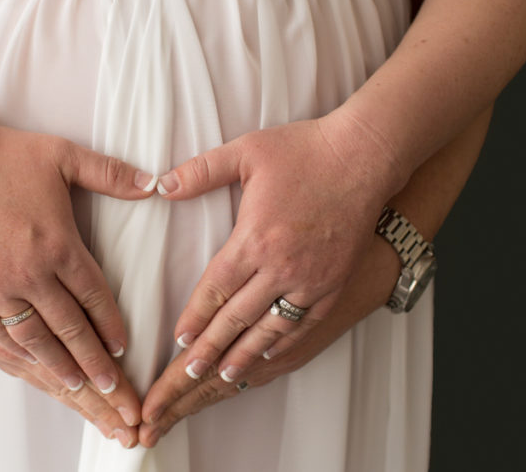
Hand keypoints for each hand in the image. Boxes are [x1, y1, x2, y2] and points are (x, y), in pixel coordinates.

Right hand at [0, 90, 143, 446]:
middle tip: (114, 388)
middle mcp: (30, 272)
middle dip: (96, 361)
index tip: (124, 346)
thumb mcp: (64, 155)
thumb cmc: (4, 153)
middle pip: (71, 328)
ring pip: (36, 339)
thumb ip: (112, 173)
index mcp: (60, 244)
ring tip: (78, 386)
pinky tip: (31, 365)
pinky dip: (18, 353)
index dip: (112, 325)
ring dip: (61, 366)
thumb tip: (156, 182)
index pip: (95, 297)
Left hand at [144, 109, 406, 411]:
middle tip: (188, 373)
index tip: (179, 340)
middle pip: (238, 318)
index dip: (195, 317)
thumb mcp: (246, 151)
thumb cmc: (304, 150)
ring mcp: (311, 280)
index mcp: (255, 238)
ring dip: (245, 355)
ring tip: (224, 375)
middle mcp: (282, 266)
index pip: (216, 288)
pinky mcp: (334, 284)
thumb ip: (201, 171)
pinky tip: (269, 356)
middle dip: (210, 349)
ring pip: (271, 330)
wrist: (364, 155)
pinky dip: (284, 344)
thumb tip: (161, 185)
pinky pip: (305, 325)